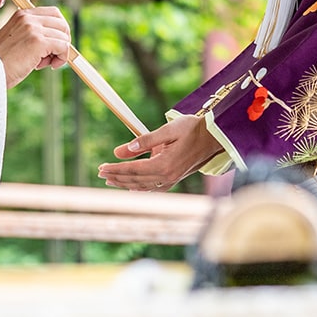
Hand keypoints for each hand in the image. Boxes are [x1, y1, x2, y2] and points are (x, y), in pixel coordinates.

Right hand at [0, 6, 71, 88]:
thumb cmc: (2, 61)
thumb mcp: (16, 39)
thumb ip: (33, 34)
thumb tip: (60, 40)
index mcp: (22, 14)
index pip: (54, 13)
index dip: (59, 30)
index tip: (54, 44)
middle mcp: (28, 17)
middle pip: (62, 24)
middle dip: (62, 41)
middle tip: (51, 55)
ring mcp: (33, 28)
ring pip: (64, 37)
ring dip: (59, 53)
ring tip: (42, 63)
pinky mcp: (38, 42)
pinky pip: (64, 47)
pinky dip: (61, 58)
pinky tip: (48, 66)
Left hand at [97, 114, 223, 190]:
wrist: (215, 137)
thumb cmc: (193, 129)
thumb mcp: (168, 130)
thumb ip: (144, 141)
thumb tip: (120, 150)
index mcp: (164, 165)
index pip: (133, 169)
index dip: (115, 169)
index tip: (101, 167)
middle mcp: (167, 176)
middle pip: (135, 179)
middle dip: (116, 176)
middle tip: (100, 172)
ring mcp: (172, 180)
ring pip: (142, 185)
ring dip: (124, 183)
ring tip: (110, 180)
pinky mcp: (175, 179)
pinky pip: (152, 187)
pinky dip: (139, 187)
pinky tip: (131, 185)